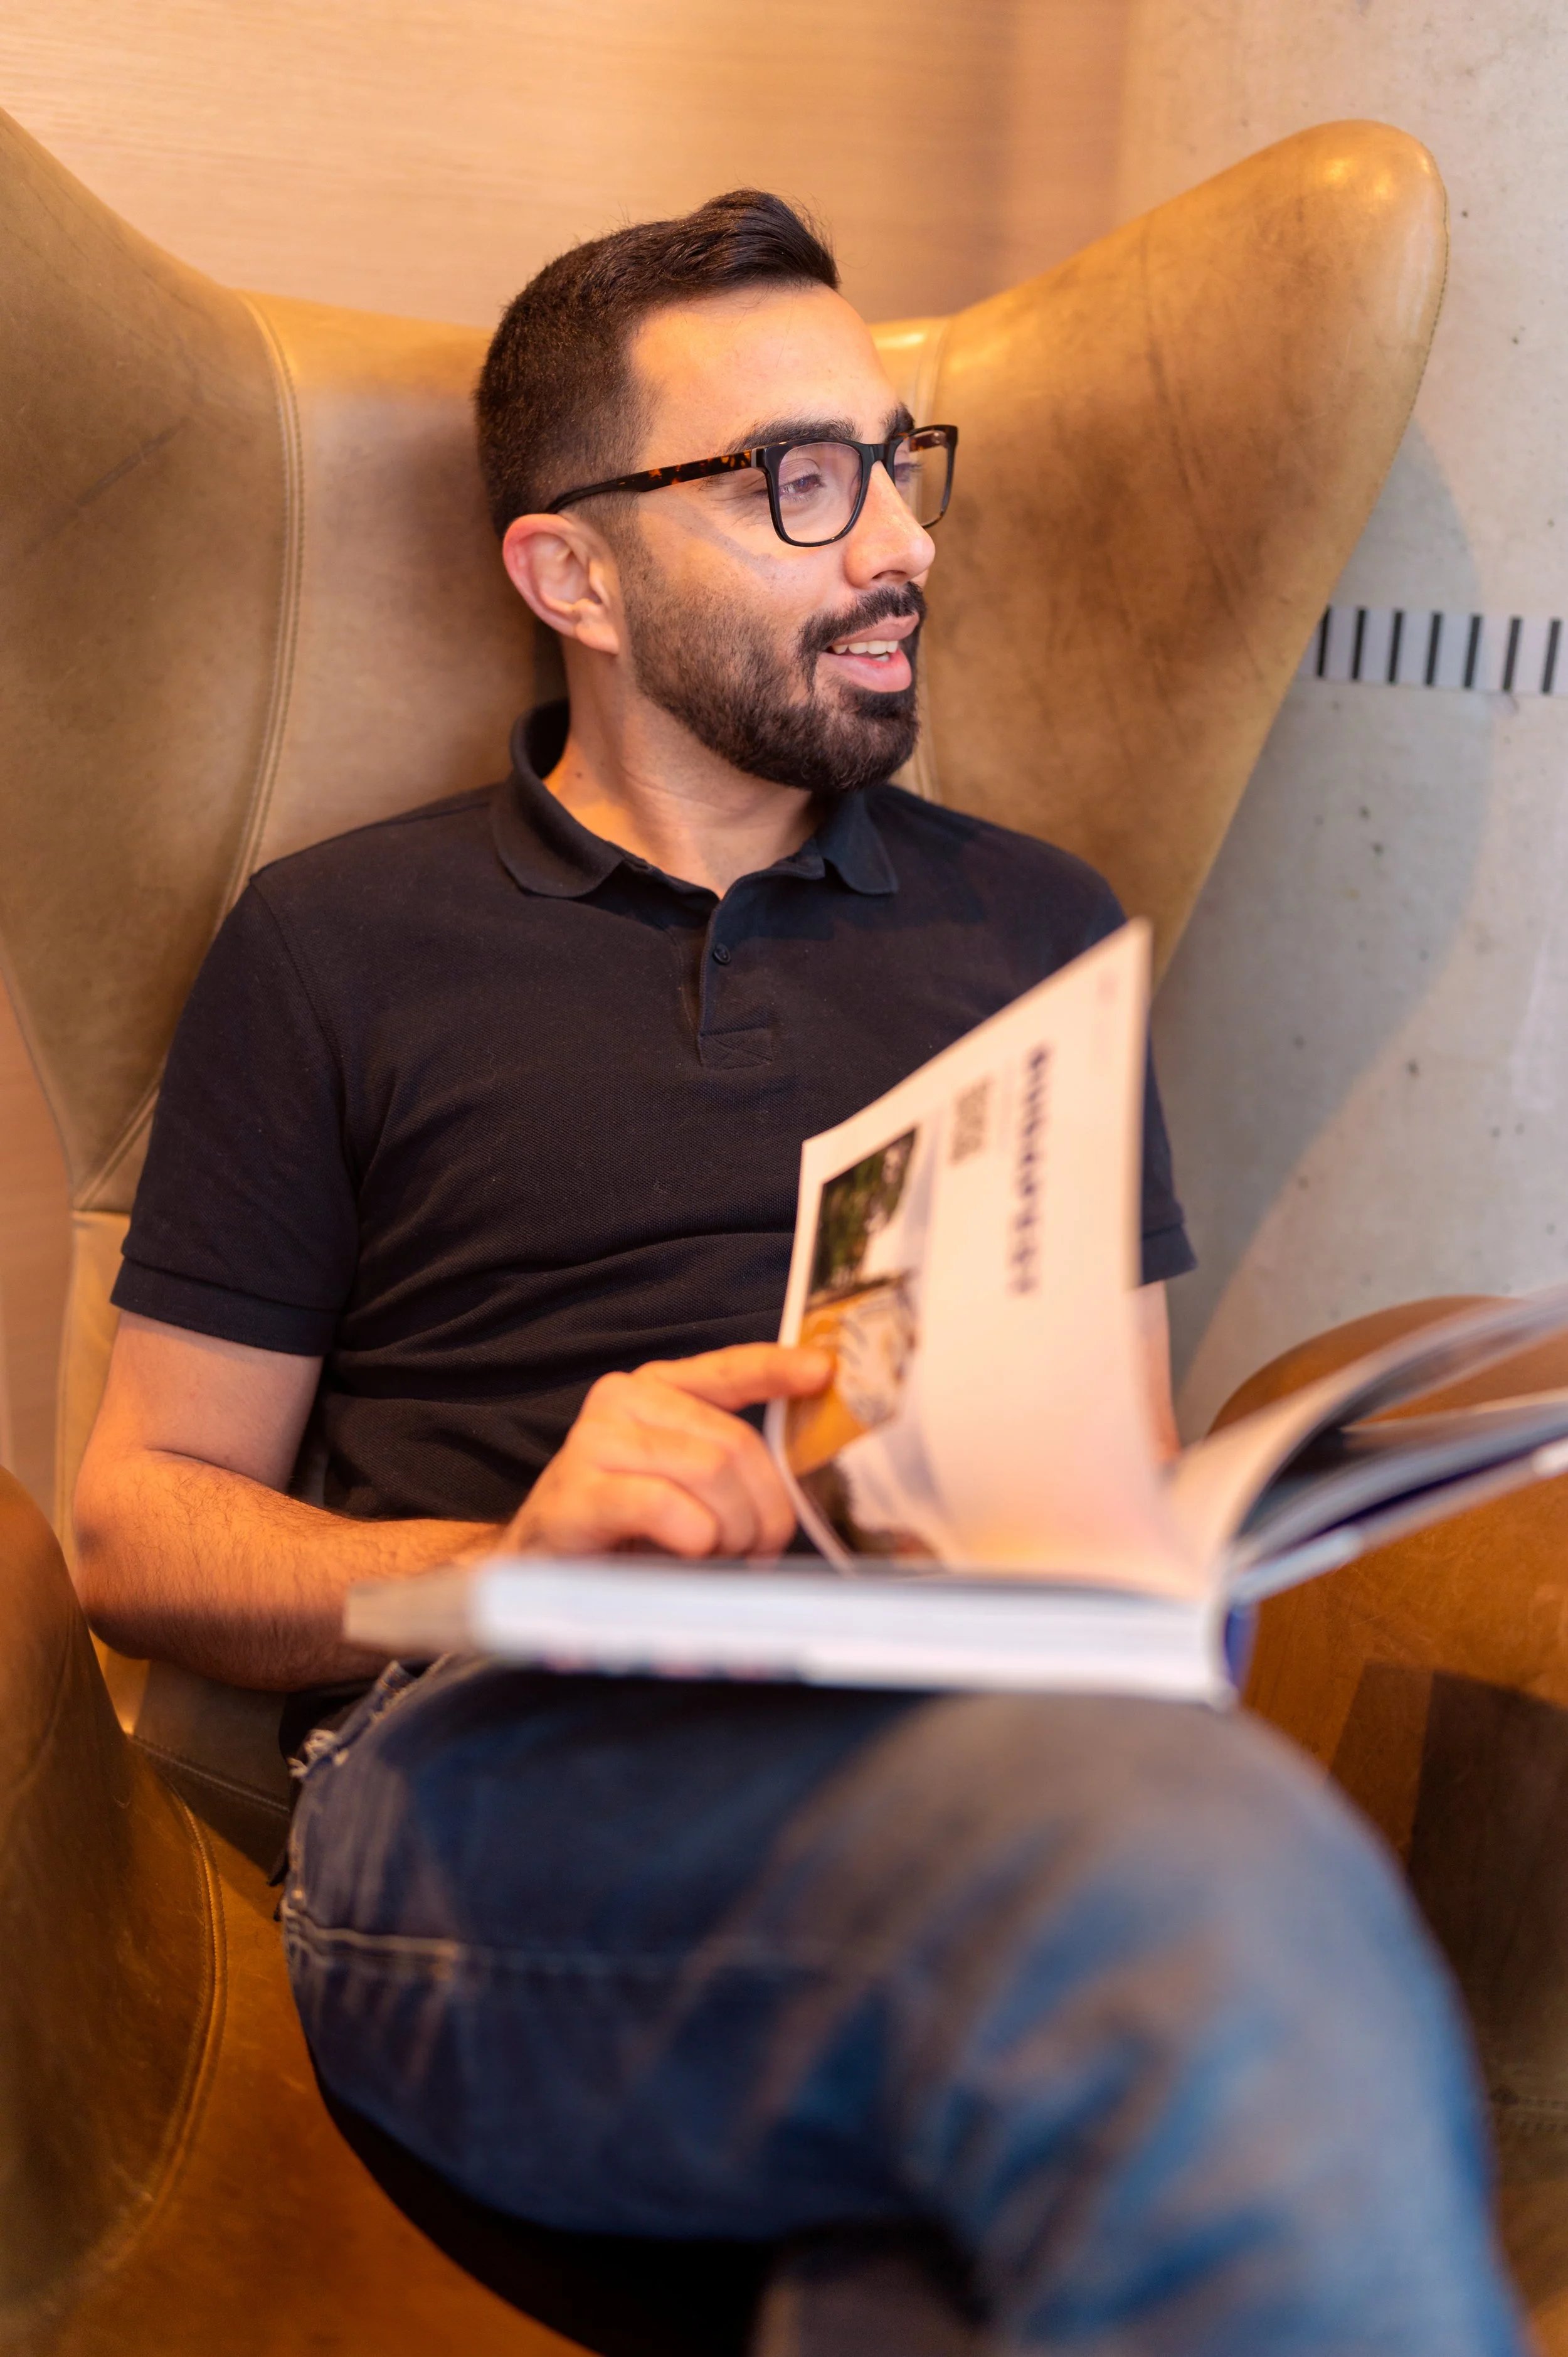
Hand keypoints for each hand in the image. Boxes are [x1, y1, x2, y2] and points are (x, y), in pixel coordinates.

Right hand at [502, 1343, 831, 1560]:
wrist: (542, 1574)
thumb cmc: (627, 1531)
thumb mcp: (687, 1484)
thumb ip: (731, 1461)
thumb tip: (802, 1464)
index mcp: (654, 1389)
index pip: (728, 1369)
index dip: (778, 1368)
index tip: (824, 1373)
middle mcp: (621, 1400)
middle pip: (734, 1443)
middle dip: (763, 1508)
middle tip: (757, 1550)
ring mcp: (593, 1442)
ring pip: (710, 1472)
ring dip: (731, 1531)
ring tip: (716, 1558)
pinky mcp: (576, 1493)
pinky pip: (664, 1506)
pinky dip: (693, 1539)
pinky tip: (685, 1555)